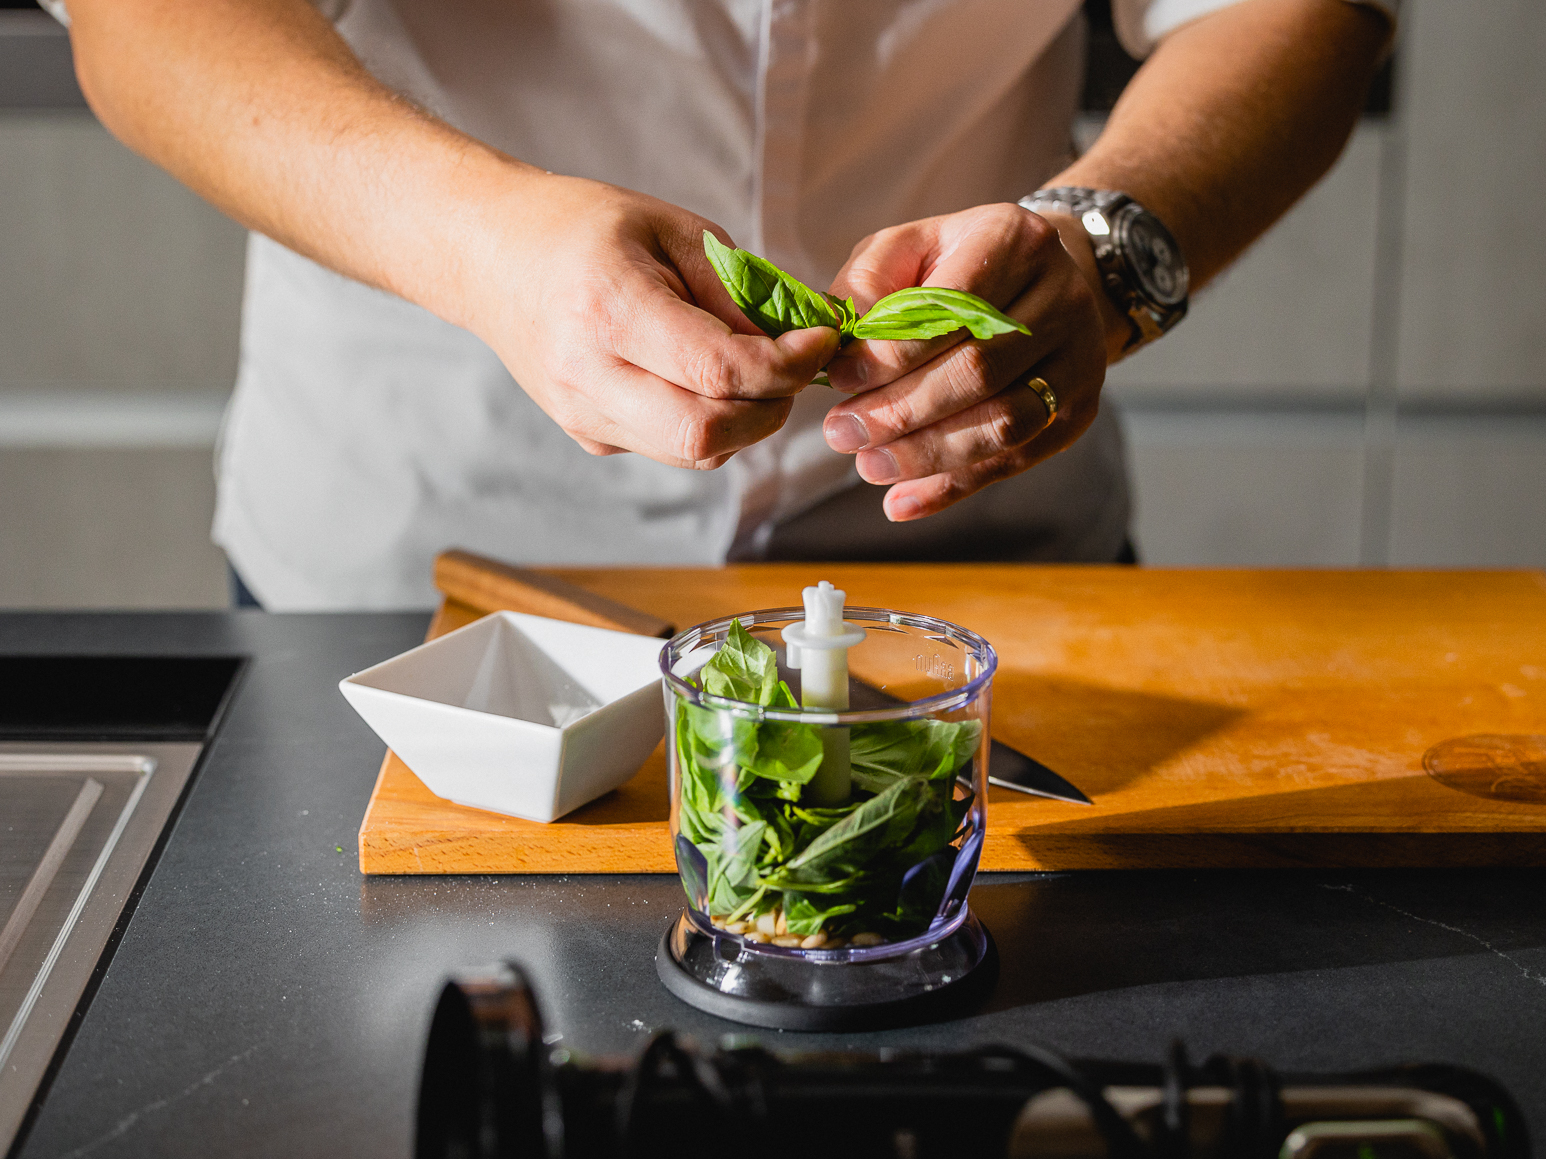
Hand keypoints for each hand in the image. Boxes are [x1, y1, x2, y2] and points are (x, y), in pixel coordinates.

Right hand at [478, 174, 838, 468]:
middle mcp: (588, 374)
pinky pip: (669, 447)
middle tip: (793, 370)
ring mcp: (582, 414)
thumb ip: (737, 292)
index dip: (787, 366)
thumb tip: (802, 340)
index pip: (719, 370)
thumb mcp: (671, 230)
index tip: (819, 341)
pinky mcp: (587, 435)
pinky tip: (701, 380)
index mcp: (609, 309)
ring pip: (694, 453)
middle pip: (707, 434)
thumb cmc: (582, 228)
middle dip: (771, 409)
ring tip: (755, 374)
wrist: (490, 256)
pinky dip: (707, 422)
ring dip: (744, 423)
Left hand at [820, 202, 1111, 518]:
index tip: (839, 379)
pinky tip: (902, 502)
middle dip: (902, 411)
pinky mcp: (1077, 412)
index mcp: (1016, 240)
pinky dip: (953, 488)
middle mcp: (1061, 298)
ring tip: (867, 465)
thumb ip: (865, 284)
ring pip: (1004, 425)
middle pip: (979, 371)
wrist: (1036, 282)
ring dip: (927, 455)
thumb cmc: (954, 265)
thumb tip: (836, 341)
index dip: (892, 351)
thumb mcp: (906, 249)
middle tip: (842, 433)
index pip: (953, 305)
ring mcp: (1079, 360)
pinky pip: (1014, 461)